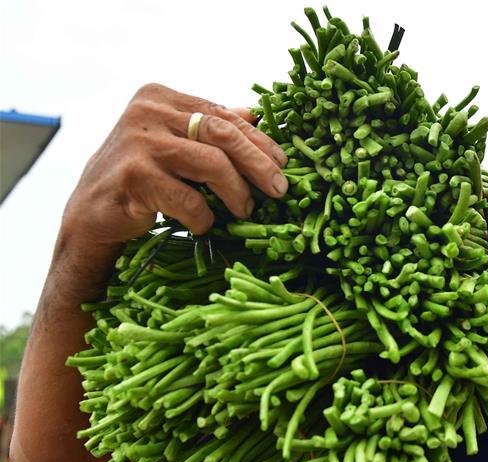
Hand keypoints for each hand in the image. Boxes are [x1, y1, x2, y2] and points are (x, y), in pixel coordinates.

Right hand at [62, 83, 288, 247]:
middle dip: (258, 164)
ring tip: (244, 210)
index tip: (282, 163)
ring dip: (236, 192)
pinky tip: (204, 225)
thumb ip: (208, 127)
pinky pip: (189, 199)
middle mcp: (147, 112)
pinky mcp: (134, 176)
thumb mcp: (174, 144)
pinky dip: (204, 217)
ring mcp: (138, 142)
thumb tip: (254, 115)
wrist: (92, 213)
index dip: (258, 141)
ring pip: (212, 164)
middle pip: (222, 134)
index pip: (223, 115)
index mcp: (160, 97)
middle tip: (278, 189)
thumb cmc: (141, 178)